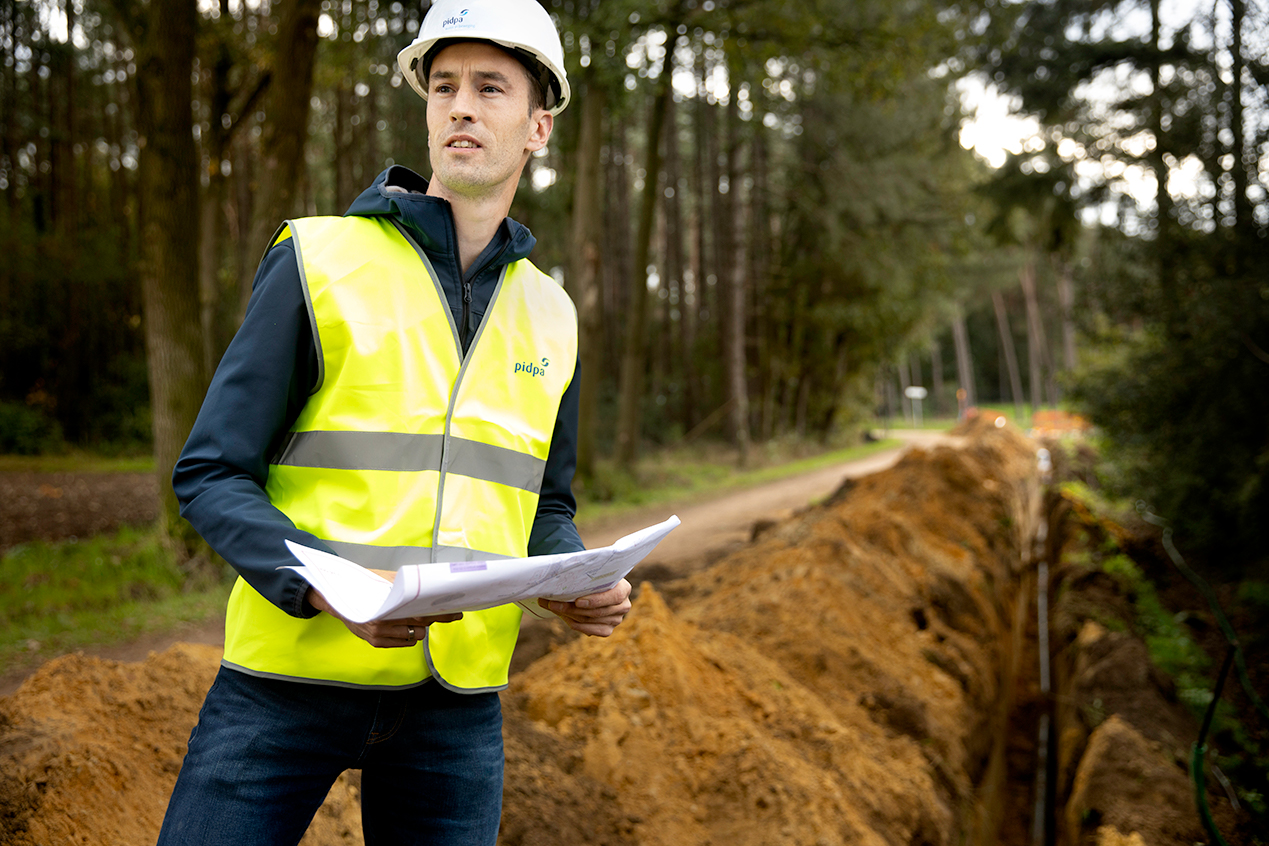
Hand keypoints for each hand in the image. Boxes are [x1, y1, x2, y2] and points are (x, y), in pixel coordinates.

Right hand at [307, 568, 462, 647]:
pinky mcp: (376, 643)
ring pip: (414, 636)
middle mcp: (383, 623)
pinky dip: (408, 635)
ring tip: (416, 617)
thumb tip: (430, 583)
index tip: (456, 612)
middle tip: (451, 614)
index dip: (440, 614)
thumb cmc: (365, 586)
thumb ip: (405, 585)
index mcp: (387, 607)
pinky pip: (403, 642)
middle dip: (436, 619)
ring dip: (420, 627)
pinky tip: (405, 626)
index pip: (421, 612)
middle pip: (421, 626)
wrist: (338, 599)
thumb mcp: (385, 580)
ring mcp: (379, 635)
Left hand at [538, 578, 631, 636]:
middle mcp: (623, 606)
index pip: (615, 596)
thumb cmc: (592, 578)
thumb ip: (581, 574)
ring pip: (590, 620)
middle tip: (553, 603)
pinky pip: (591, 631)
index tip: (578, 601)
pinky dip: (576, 625)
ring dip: (570, 615)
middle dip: (573, 608)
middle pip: (597, 611)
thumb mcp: (591, 573)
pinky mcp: (607, 630)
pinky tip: (565, 617)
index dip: (597, 600)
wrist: (593, 588)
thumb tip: (558, 576)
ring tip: (553, 607)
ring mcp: (616, 619)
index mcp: (624, 588)